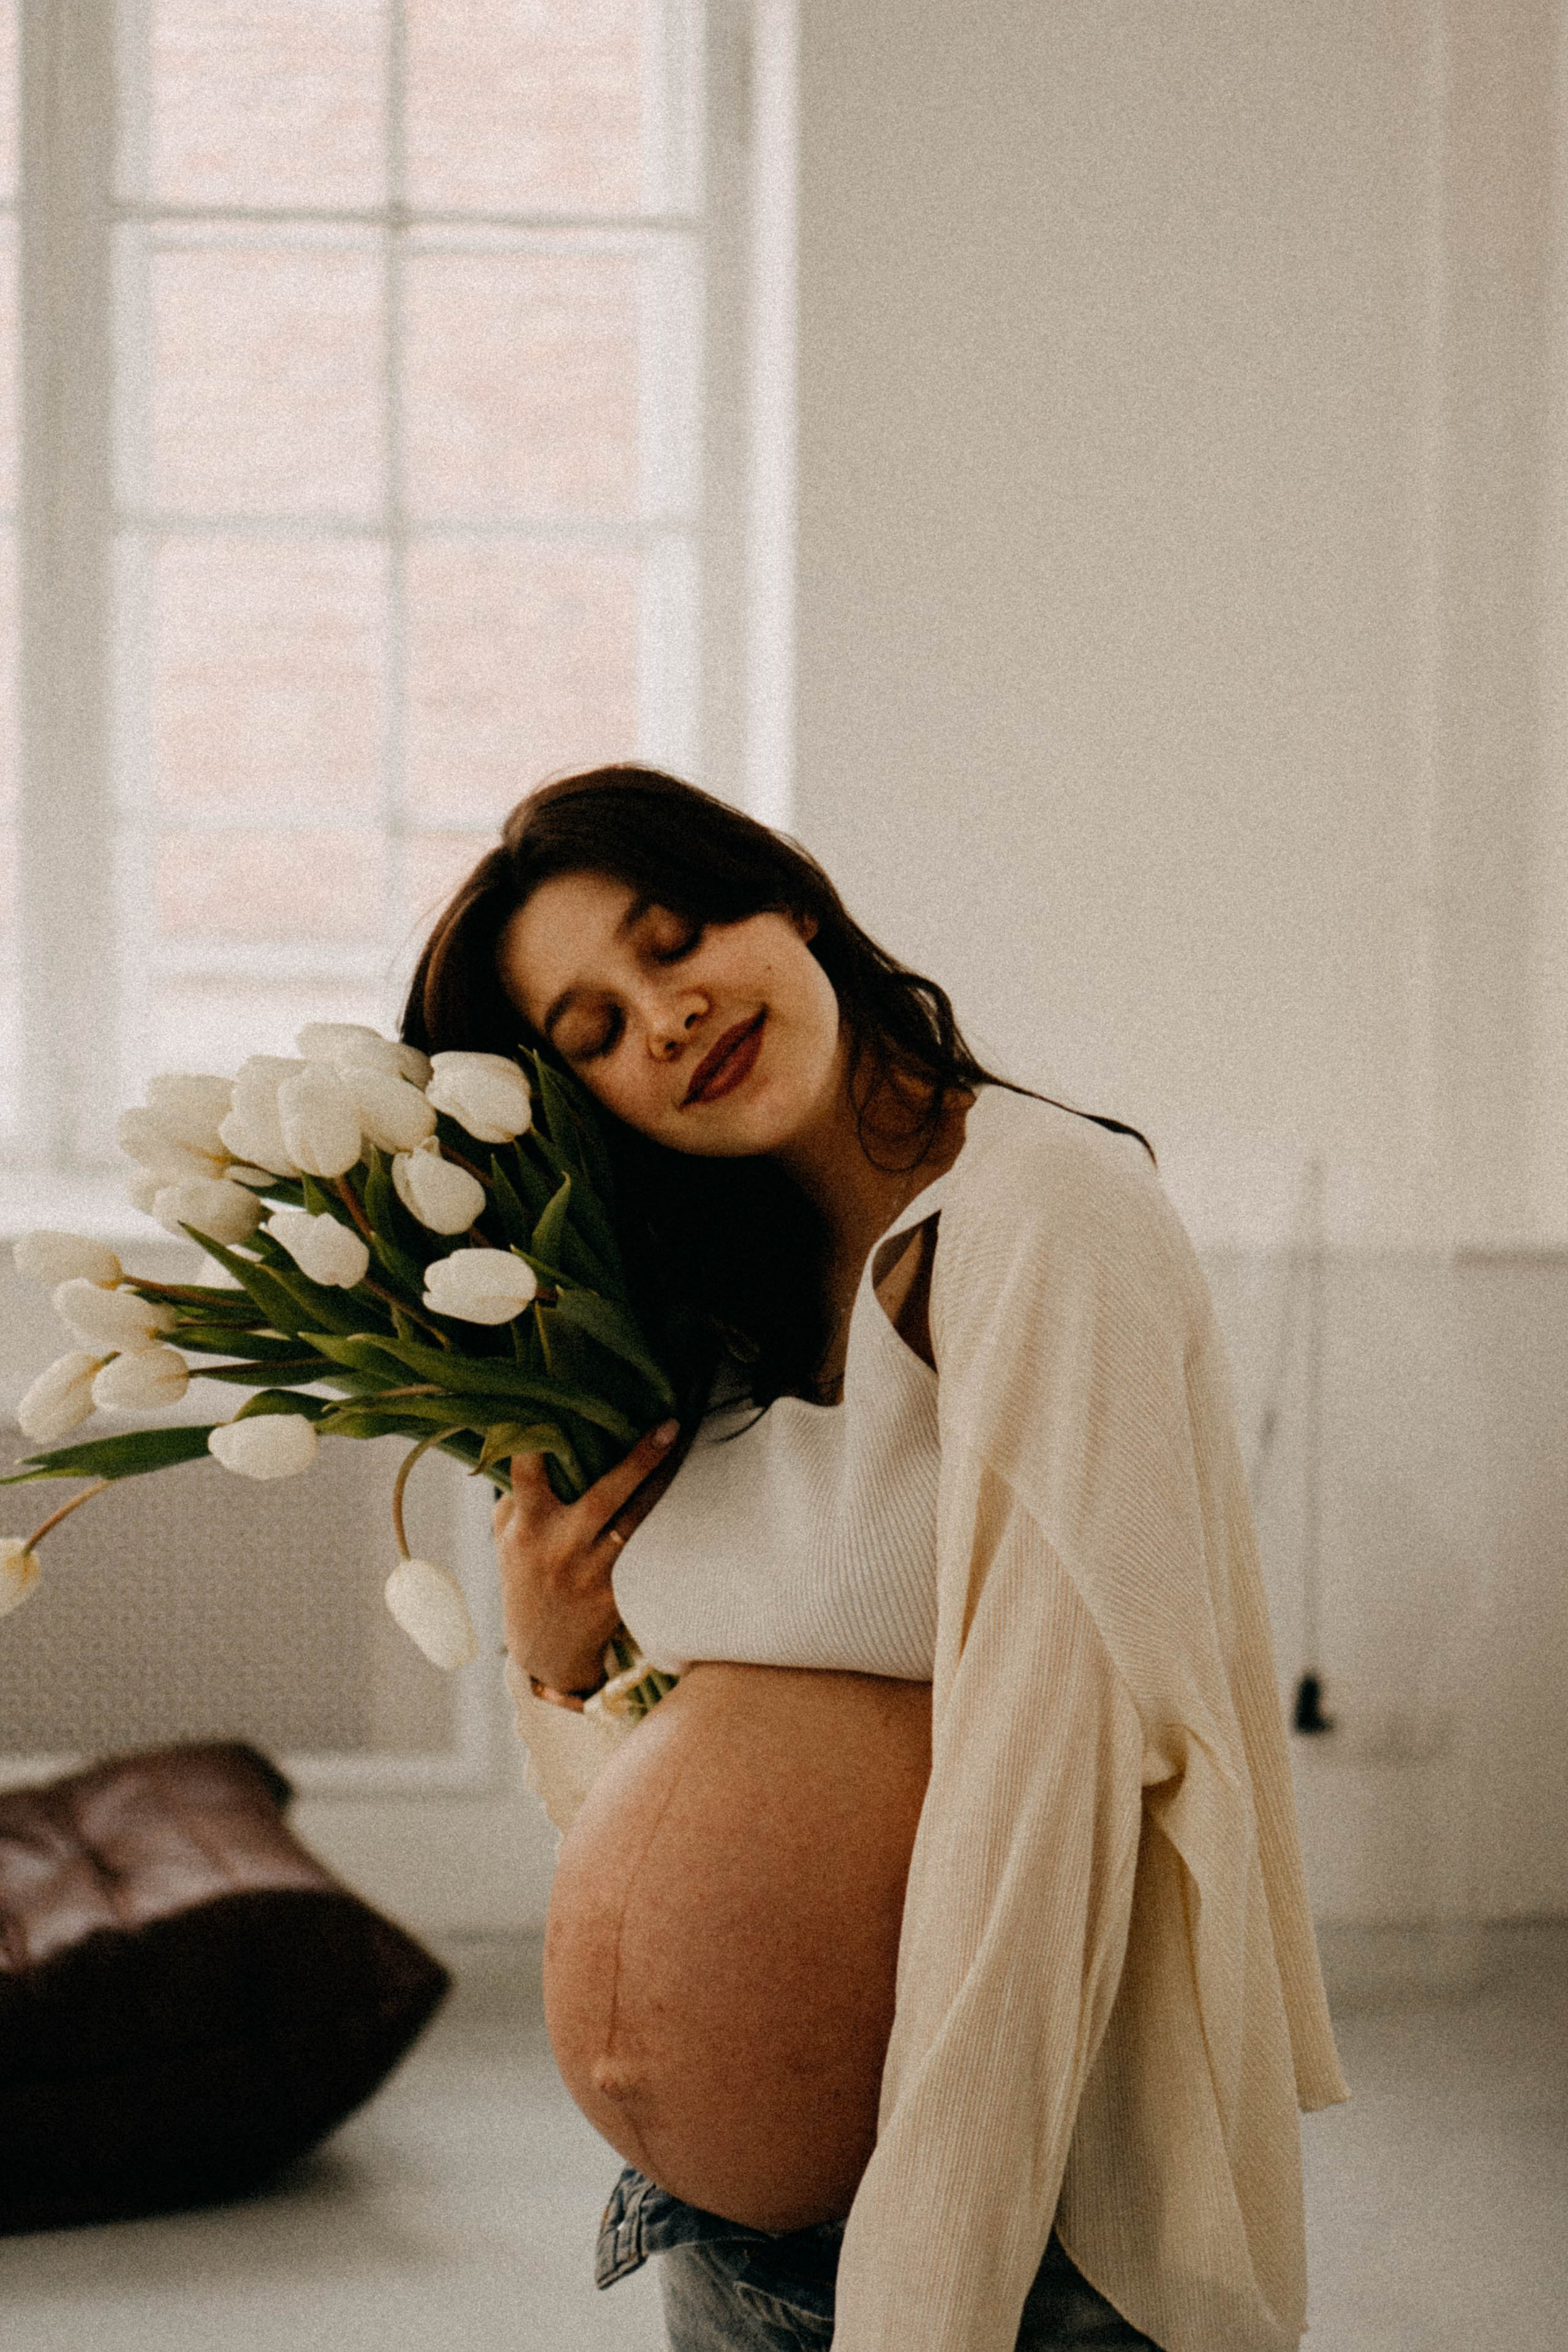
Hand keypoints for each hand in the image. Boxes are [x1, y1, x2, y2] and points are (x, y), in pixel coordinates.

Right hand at [492, 1420, 681, 1694]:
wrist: (543, 1654)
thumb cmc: (523, 1578)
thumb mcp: (506, 1537)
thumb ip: (518, 1496)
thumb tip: (540, 1438)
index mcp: (525, 1527)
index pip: (527, 1470)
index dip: (539, 1433)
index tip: (561, 1397)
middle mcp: (559, 1547)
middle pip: (604, 1494)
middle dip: (639, 1458)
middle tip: (671, 1424)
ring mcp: (592, 1573)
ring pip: (638, 1520)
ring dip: (665, 1483)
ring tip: (689, 1448)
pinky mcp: (618, 1595)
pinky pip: (648, 1550)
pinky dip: (666, 1522)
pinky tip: (691, 1495)